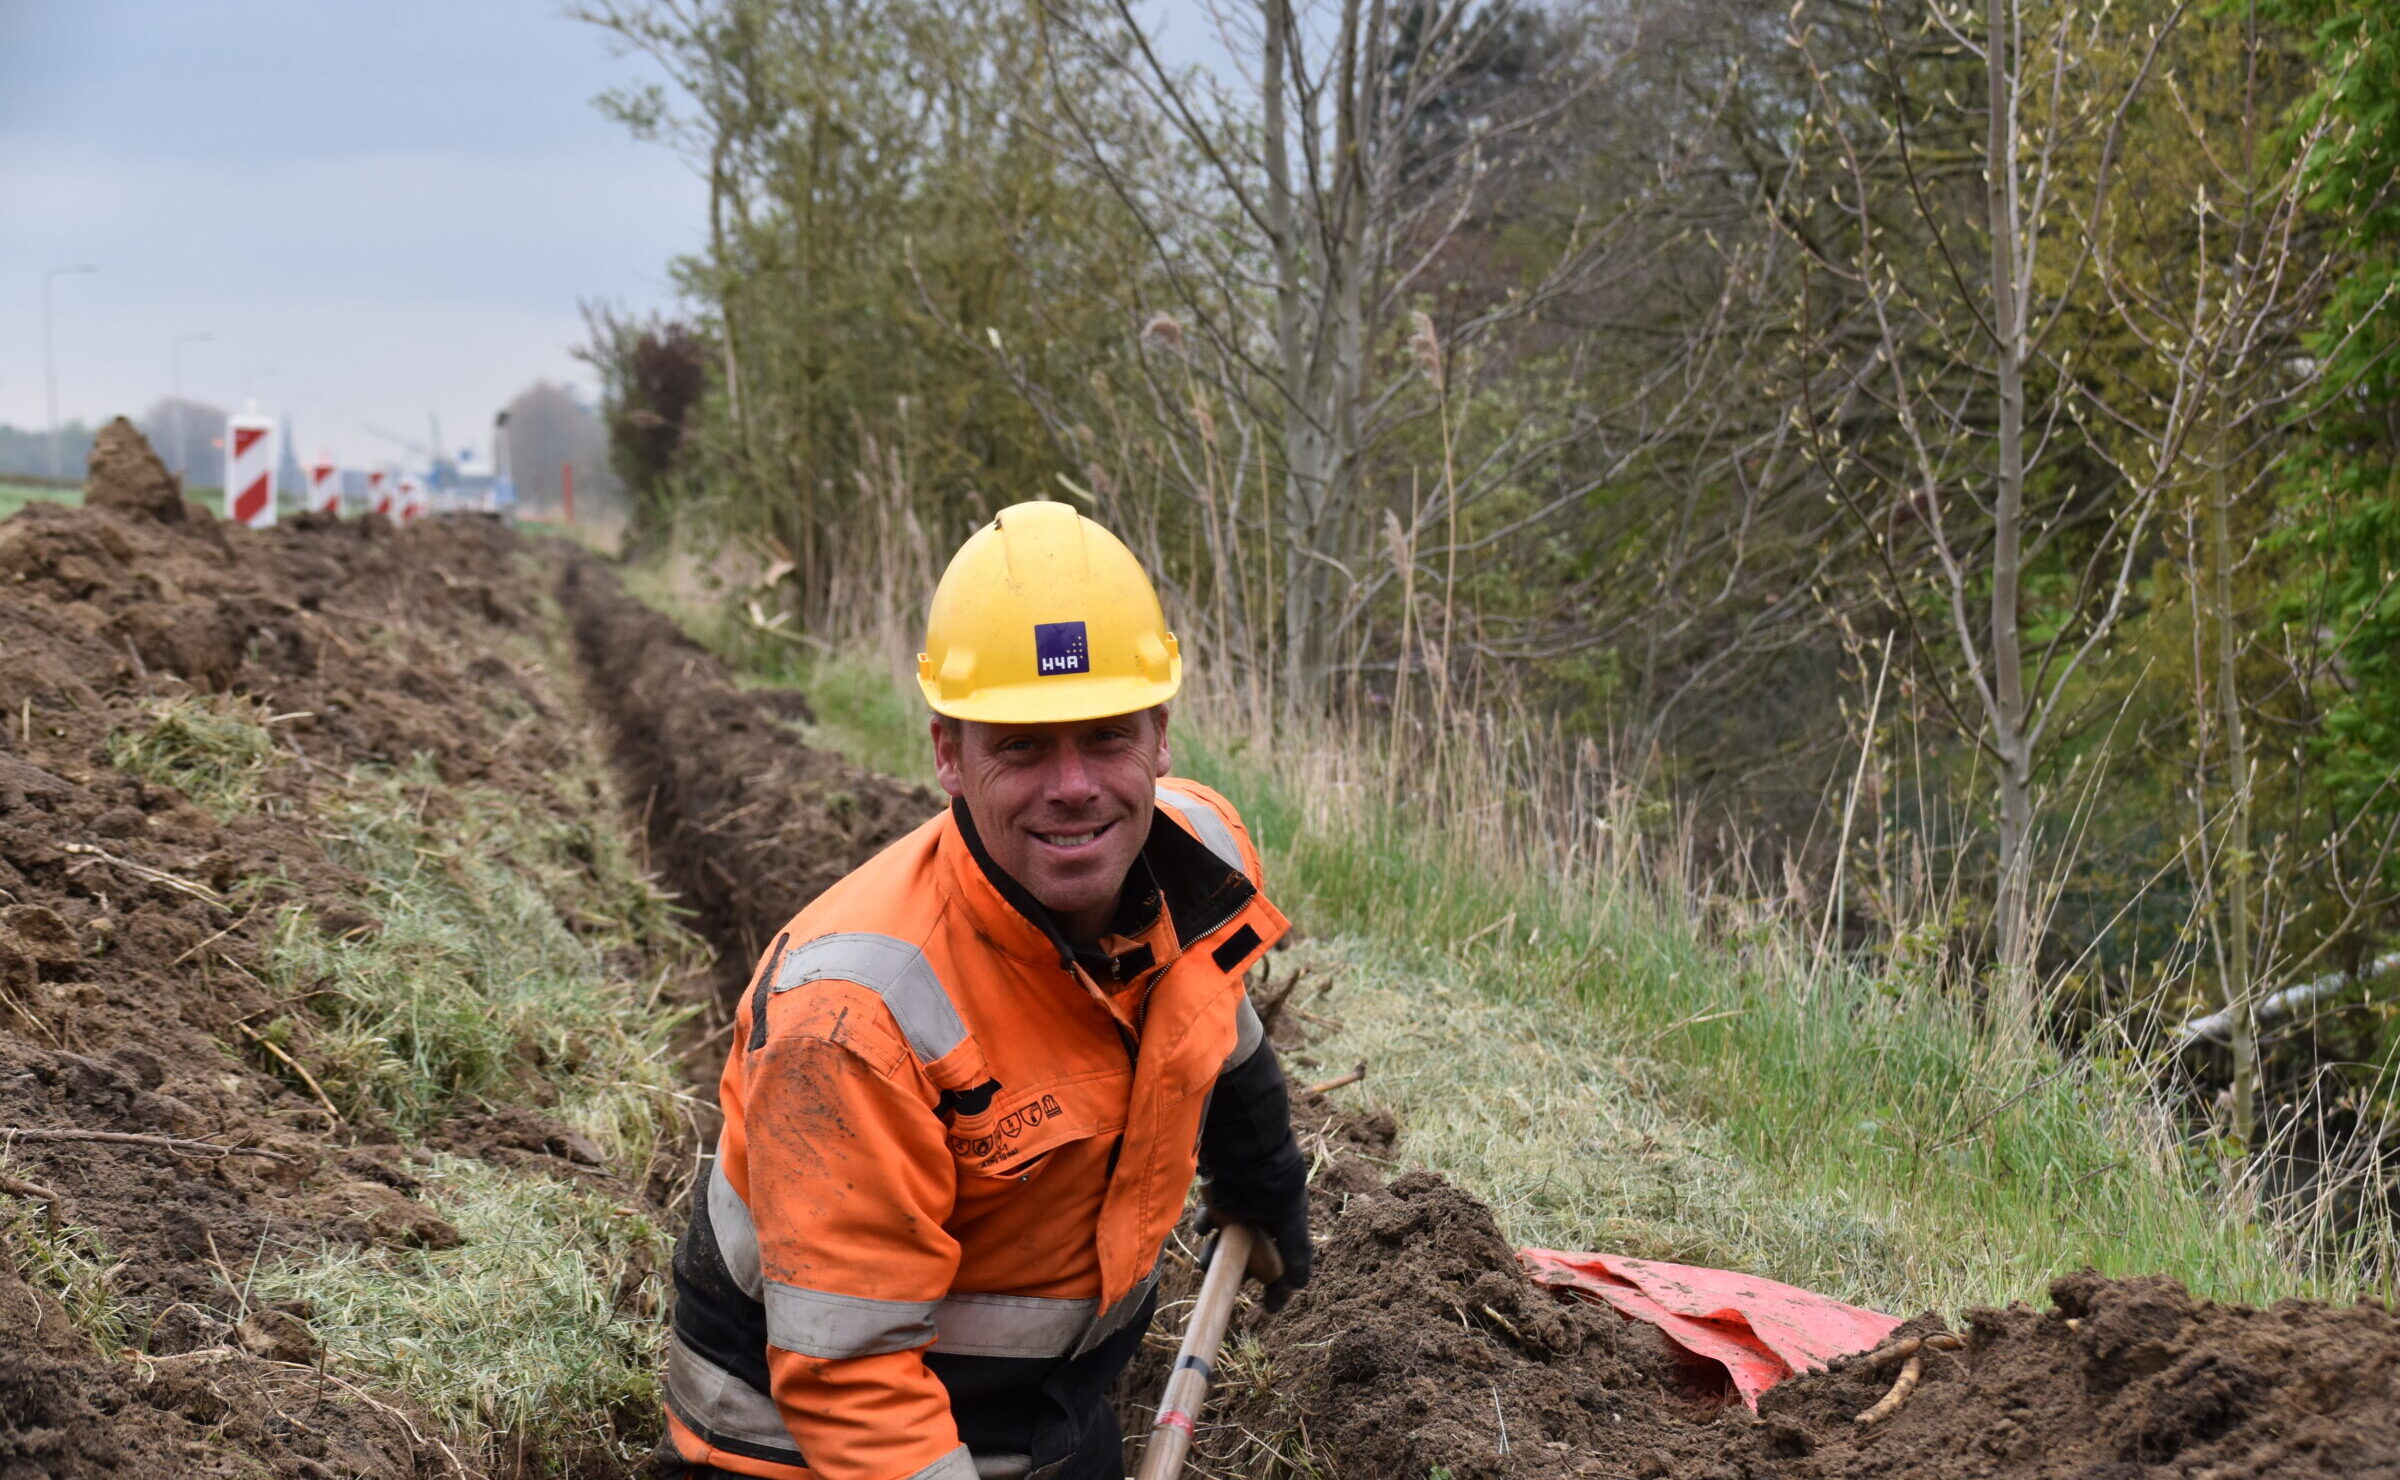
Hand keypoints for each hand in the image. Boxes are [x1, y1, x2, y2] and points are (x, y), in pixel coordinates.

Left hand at [1197, 1196, 1310, 1312]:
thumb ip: (1296, 1253)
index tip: (1268, 1309)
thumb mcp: (1291, 1221)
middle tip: (1227, 1277)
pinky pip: (1207, 1222)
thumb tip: (1300, 1285)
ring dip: (1213, 1256)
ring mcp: (1236, 1214)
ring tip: (1207, 1261)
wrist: (1246, 1152)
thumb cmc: (1275, 1187)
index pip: (1280, 1267)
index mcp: (1281, 1229)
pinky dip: (1204, 1226)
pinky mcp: (1216, 1203)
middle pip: (1246, 1260)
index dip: (1276, 1289)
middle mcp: (1258, 1224)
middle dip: (1235, 1272)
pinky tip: (1205, 1227)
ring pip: (1222, 1246)